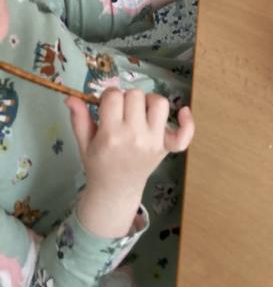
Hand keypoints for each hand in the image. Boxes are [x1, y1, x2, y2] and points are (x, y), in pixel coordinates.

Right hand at [67, 89, 193, 237]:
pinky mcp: (166, 148)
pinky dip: (187, 122)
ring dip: (149, 102)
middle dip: (126, 99)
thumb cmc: (98, 164)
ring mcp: (153, 142)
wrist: (115, 191)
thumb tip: (70, 97)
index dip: (108, 97)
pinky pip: (184, 133)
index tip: (106, 107)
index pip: (113, 96)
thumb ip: (79, 119)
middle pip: (135, 95)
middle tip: (120, 113)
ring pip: (159, 102)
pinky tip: (183, 112)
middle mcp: (134, 137)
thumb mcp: (84, 143)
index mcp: (110, 135)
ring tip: (140, 113)